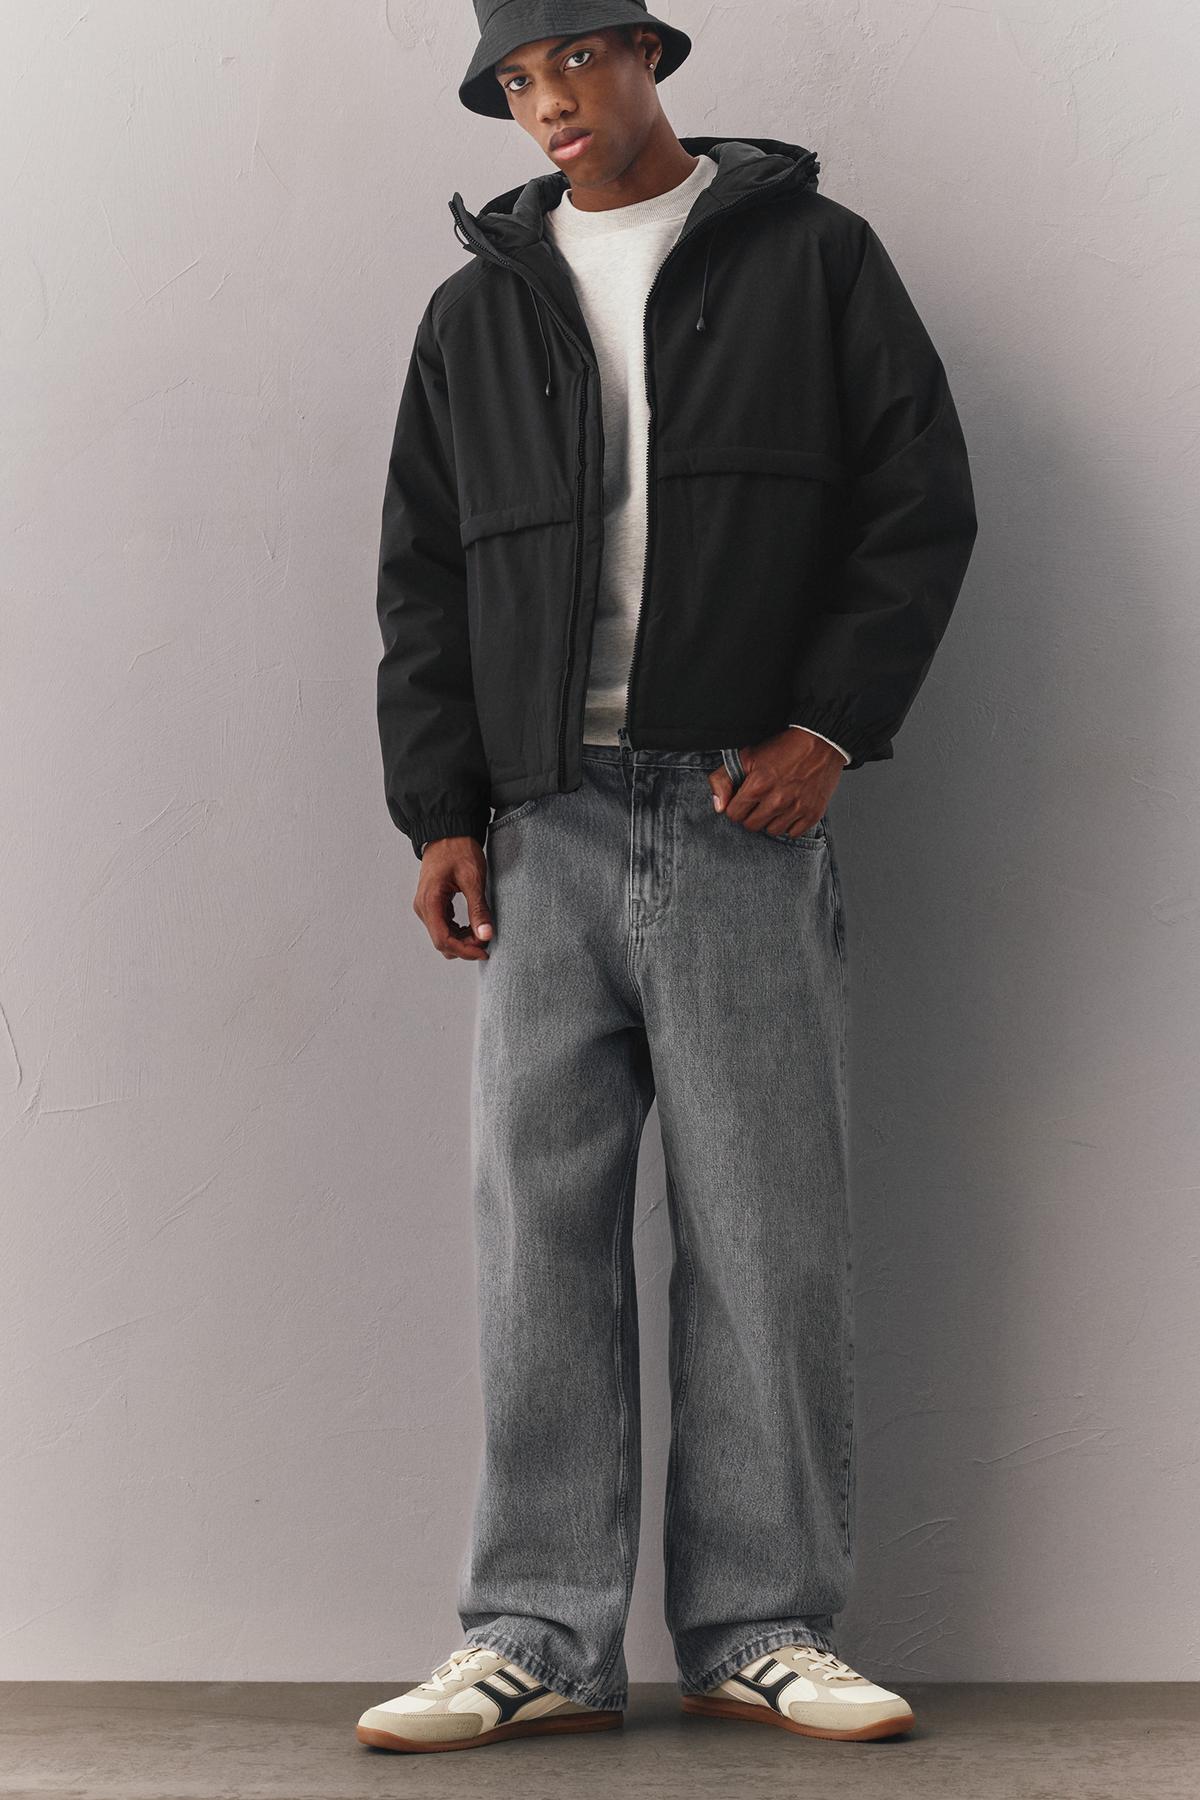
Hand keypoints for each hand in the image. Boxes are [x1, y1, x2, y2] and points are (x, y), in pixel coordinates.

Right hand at [413, 836, 494, 959]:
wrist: (448, 831)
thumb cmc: (458, 850)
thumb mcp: (472, 879)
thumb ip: (478, 909)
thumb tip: (485, 935)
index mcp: (430, 901)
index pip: (443, 939)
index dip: (464, 950)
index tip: (484, 951)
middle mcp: (423, 907)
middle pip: (441, 941)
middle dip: (464, 946)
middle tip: (486, 939)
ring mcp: (425, 906)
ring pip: (441, 935)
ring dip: (461, 939)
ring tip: (481, 931)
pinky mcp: (431, 903)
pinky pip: (442, 926)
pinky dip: (457, 930)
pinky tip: (471, 925)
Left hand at [708, 729, 843, 836]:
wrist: (820, 741)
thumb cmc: (783, 748)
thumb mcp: (746, 756)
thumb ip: (722, 780)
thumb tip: (719, 807)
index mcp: (758, 785)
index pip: (734, 815)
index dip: (736, 806)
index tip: (744, 798)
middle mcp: (777, 800)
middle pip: (751, 826)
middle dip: (751, 814)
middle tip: (760, 800)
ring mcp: (796, 808)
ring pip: (772, 831)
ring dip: (770, 820)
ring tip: (775, 803)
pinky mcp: (812, 813)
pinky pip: (793, 833)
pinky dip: (789, 824)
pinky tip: (790, 808)